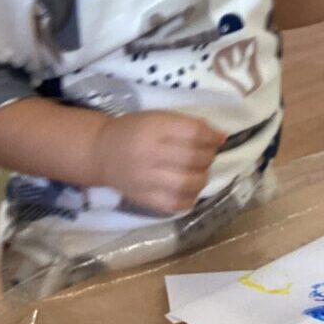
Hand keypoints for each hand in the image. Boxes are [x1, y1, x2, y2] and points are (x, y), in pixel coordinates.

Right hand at [93, 111, 224, 213]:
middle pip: (194, 158)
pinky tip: (188, 188)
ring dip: (202, 177)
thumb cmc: (134, 131)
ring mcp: (147, 180)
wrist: (102, 153)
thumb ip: (188, 126)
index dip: (211, 136)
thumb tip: (221, 138)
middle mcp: (150, 154)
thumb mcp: (158, 118)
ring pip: (189, 183)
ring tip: (198, 171)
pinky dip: (190, 197)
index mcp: (153, 128)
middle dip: (209, 156)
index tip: (217, 138)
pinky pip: (177, 204)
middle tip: (207, 154)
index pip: (194, 133)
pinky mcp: (146, 200)